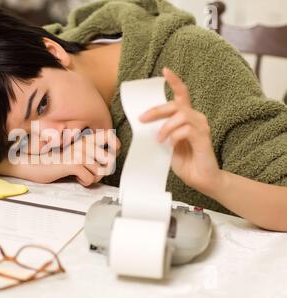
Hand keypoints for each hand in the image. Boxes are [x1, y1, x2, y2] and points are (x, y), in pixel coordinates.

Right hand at [0, 131, 120, 186]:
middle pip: (109, 160)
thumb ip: (88, 154)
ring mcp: (79, 153)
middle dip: (102, 171)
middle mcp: (84, 143)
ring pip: (100, 172)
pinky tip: (74, 176)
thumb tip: (106, 164)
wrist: (32, 162)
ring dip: (91, 178)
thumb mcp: (72, 153)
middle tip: (90, 172)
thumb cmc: (52, 160)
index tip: (108, 157)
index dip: (115, 149)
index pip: (111, 137)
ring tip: (80, 174)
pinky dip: (83, 182)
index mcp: (85, 138)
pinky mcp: (73, 164)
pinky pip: (89, 179)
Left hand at [139, 67, 222, 193]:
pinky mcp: (204, 137)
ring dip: (165, 127)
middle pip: (176, 104)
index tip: (165, 70)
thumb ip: (161, 131)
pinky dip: (175, 136)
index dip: (174, 81)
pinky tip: (171, 145)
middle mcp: (196, 118)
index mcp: (187, 117)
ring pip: (180, 115)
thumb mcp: (167, 144)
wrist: (200, 178)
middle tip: (142, 119)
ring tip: (160, 140)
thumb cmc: (185, 161)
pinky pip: (186, 129)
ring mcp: (201, 126)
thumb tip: (145, 124)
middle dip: (156, 110)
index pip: (182, 94)